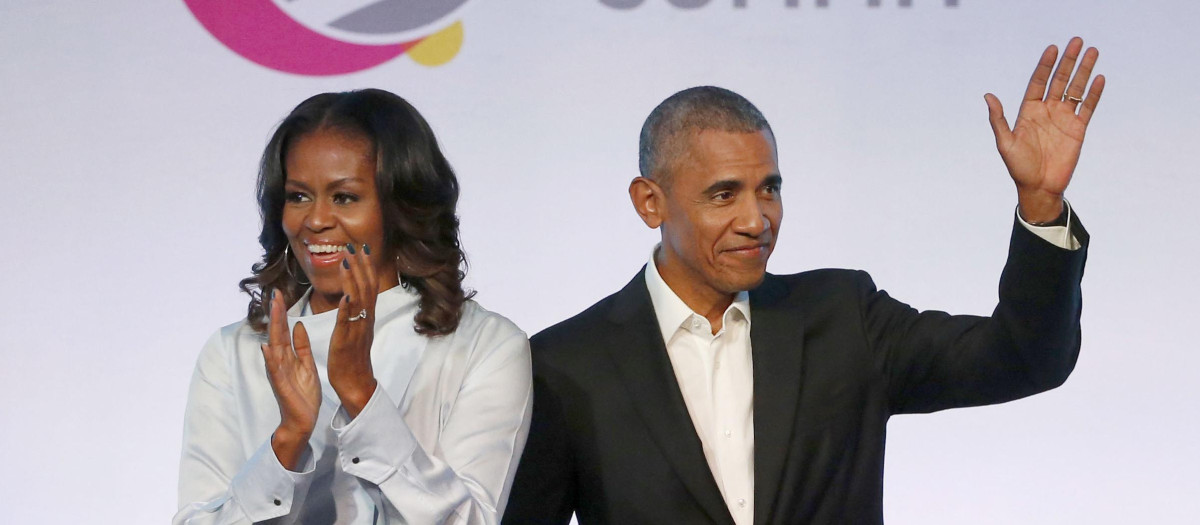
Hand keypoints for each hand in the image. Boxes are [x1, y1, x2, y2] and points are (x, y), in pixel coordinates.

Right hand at [261, 289, 321, 469]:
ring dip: (273, 329)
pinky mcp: (281, 386)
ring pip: (274, 346)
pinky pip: (275, 370)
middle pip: (277, 333)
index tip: (281, 294)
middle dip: (276, 314)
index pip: (283, 329)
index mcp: (288, 356)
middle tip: (275, 293)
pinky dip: (270, 359)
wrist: (302, 420)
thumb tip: (298, 325)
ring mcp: (279, 373)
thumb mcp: (307, 365)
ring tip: (273, 311)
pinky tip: (266, 348)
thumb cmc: (304, 394)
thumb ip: (301, 346)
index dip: (282, 312)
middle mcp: (280, 361)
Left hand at [327, 243, 380, 418]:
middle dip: (361, 266)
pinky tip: (346, 295)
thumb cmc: (353, 357)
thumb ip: (356, 312)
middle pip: (366, 288)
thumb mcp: (356, 329)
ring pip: (358, 300)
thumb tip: (354, 294)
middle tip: (356, 245)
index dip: (366, 266)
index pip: (369, 286)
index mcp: (366, 316)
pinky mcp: (347, 341)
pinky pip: (348, 322)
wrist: (356, 383)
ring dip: (353, 279)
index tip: (362, 248)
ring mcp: (357, 329)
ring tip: (347, 260)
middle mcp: (365, 319)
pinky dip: (348, 308)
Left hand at [985, 37, 1105, 222]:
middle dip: (1068, 61)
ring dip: (1084, 71)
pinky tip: (1099, 78)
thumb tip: (988, 95)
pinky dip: (1094, 93)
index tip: (1053, 49)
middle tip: (1077, 41)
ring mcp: (1064, 119)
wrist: (1038, 187)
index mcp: (1028, 111)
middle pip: (1059, 80)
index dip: (1045, 65)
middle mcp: (1047, 111)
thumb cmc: (1018, 167)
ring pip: (1076, 89)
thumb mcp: (1004, 143)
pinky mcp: (1078, 129)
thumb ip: (998, 119)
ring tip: (1092, 51)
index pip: (1038, 82)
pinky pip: (1088, 107)